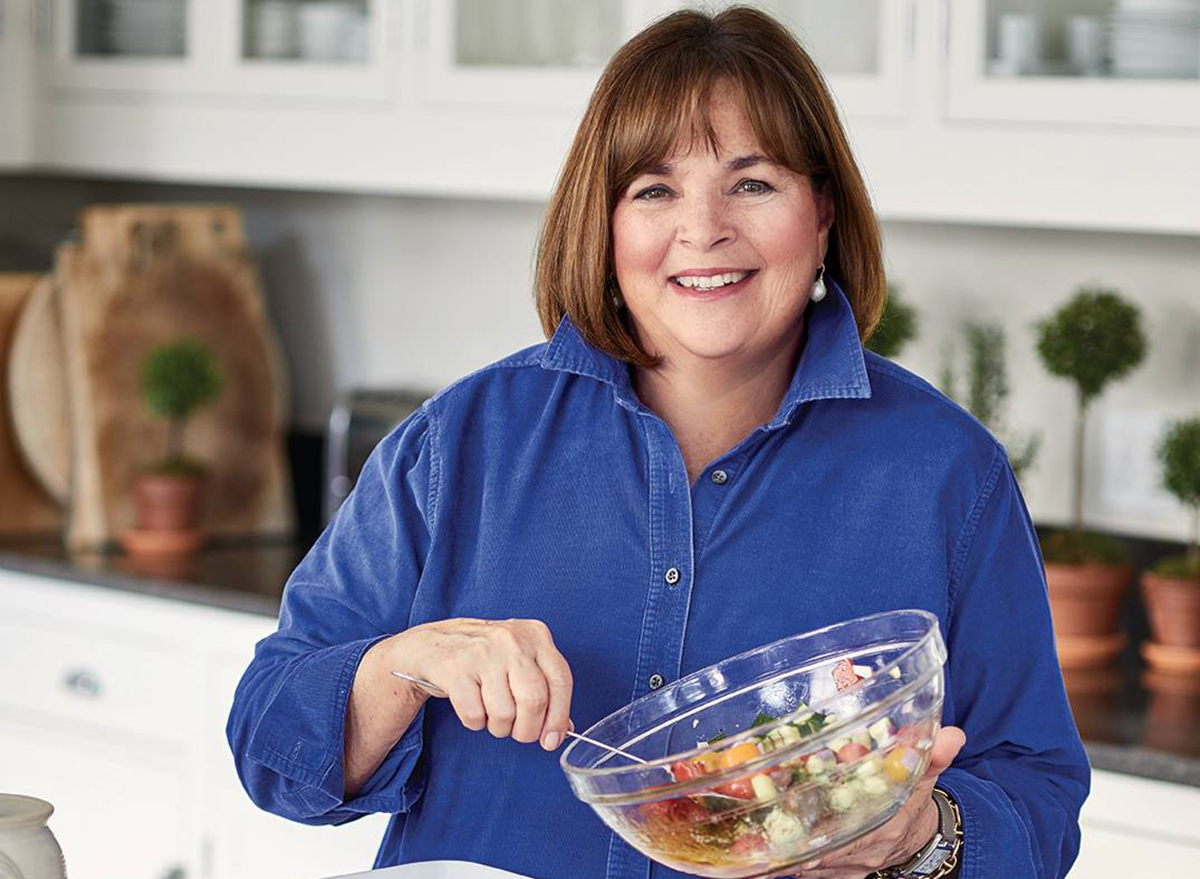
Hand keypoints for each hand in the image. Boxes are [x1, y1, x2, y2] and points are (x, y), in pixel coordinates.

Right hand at [390, 617, 574, 749]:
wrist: (432, 644)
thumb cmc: (485, 658)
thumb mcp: (520, 661)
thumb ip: (545, 689)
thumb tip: (563, 729)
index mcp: (535, 634)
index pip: (560, 680)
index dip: (559, 717)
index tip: (552, 740)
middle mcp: (511, 639)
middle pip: (535, 700)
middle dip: (528, 730)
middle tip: (519, 732)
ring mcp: (482, 652)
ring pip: (504, 713)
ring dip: (499, 727)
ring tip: (491, 714)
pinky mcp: (455, 668)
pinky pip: (474, 715)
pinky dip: (475, 722)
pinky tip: (472, 705)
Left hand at [772, 725, 965, 878]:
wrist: (915, 836)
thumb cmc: (912, 801)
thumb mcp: (925, 777)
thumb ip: (933, 755)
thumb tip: (952, 735)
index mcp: (886, 829)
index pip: (855, 842)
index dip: (828, 846)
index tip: (801, 843)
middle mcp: (863, 853)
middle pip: (824, 857)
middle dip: (795, 848)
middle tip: (764, 840)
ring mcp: (847, 866)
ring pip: (810, 866)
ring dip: (784, 856)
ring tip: (754, 847)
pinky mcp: (834, 870)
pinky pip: (807, 870)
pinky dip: (785, 862)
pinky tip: (760, 852)